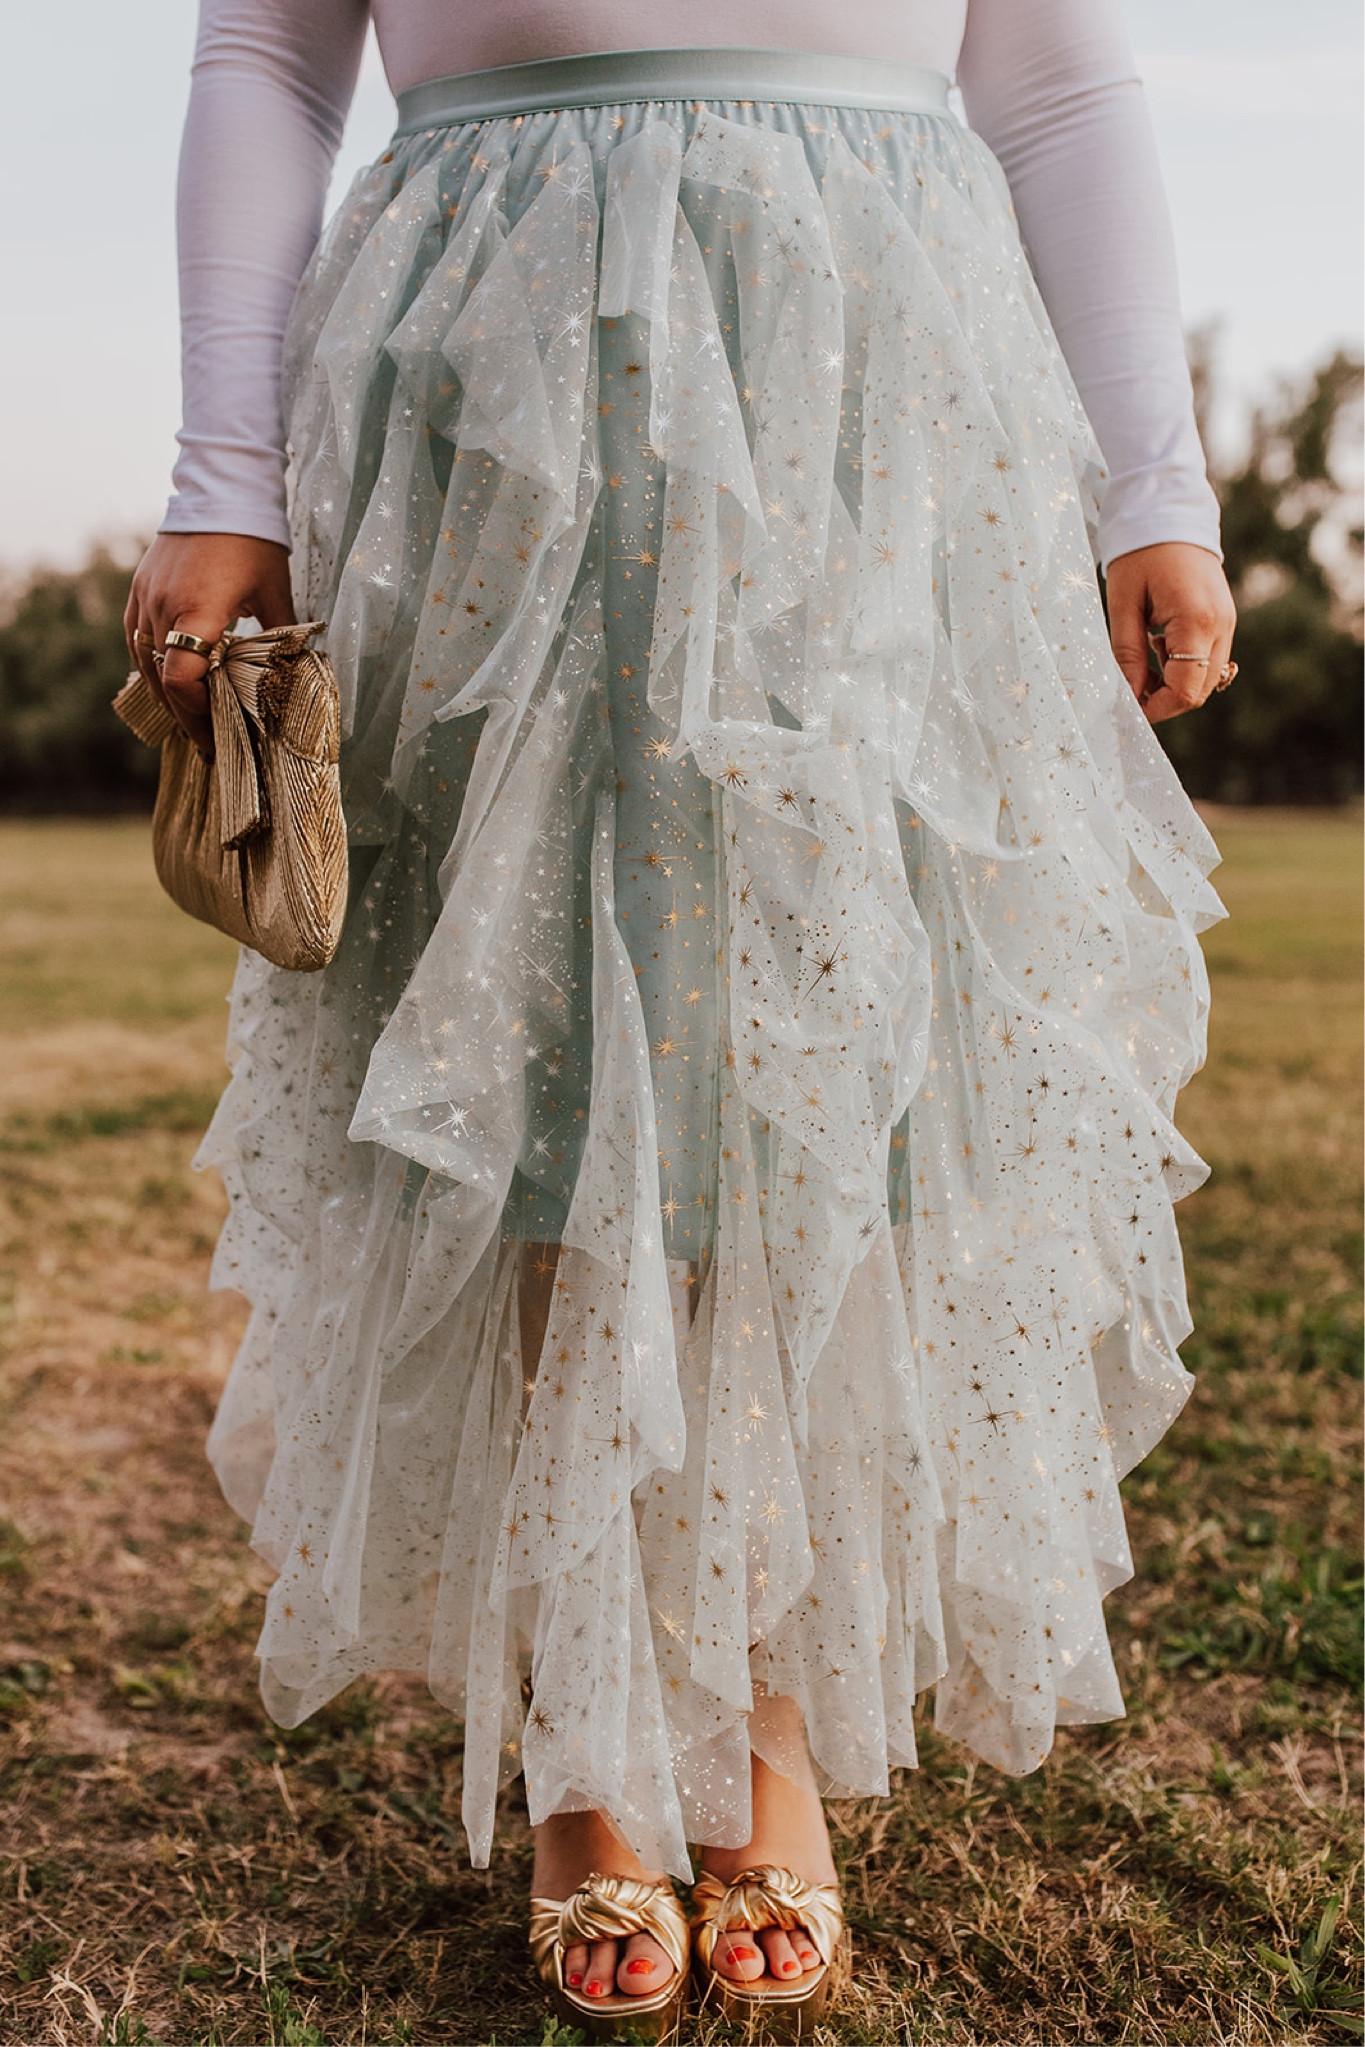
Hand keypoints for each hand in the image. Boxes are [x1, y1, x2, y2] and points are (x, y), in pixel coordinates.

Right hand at [124, 532, 295, 755]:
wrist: (221, 490)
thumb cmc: (254, 542)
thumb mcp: (275, 593)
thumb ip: (281, 637)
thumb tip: (296, 677)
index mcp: (198, 612)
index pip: (181, 680)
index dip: (196, 714)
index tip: (217, 735)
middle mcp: (163, 607)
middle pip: (162, 679)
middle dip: (185, 715)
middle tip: (208, 742)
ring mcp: (146, 597)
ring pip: (144, 661)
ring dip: (164, 694)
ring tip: (188, 719)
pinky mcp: (140, 587)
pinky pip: (135, 637)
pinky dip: (149, 664)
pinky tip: (166, 680)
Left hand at [1104, 542, 1236, 725]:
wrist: (1170, 515)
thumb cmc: (1140, 554)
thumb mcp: (1124, 604)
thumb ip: (1127, 653)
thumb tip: (1128, 695)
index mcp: (1197, 621)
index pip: (1185, 691)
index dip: (1156, 709)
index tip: (1129, 708)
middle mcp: (1221, 626)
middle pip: (1199, 691)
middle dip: (1165, 699)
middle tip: (1131, 684)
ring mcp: (1228, 623)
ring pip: (1206, 678)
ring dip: (1174, 681)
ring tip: (1145, 652)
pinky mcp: (1225, 619)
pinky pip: (1208, 659)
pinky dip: (1184, 664)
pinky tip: (1160, 642)